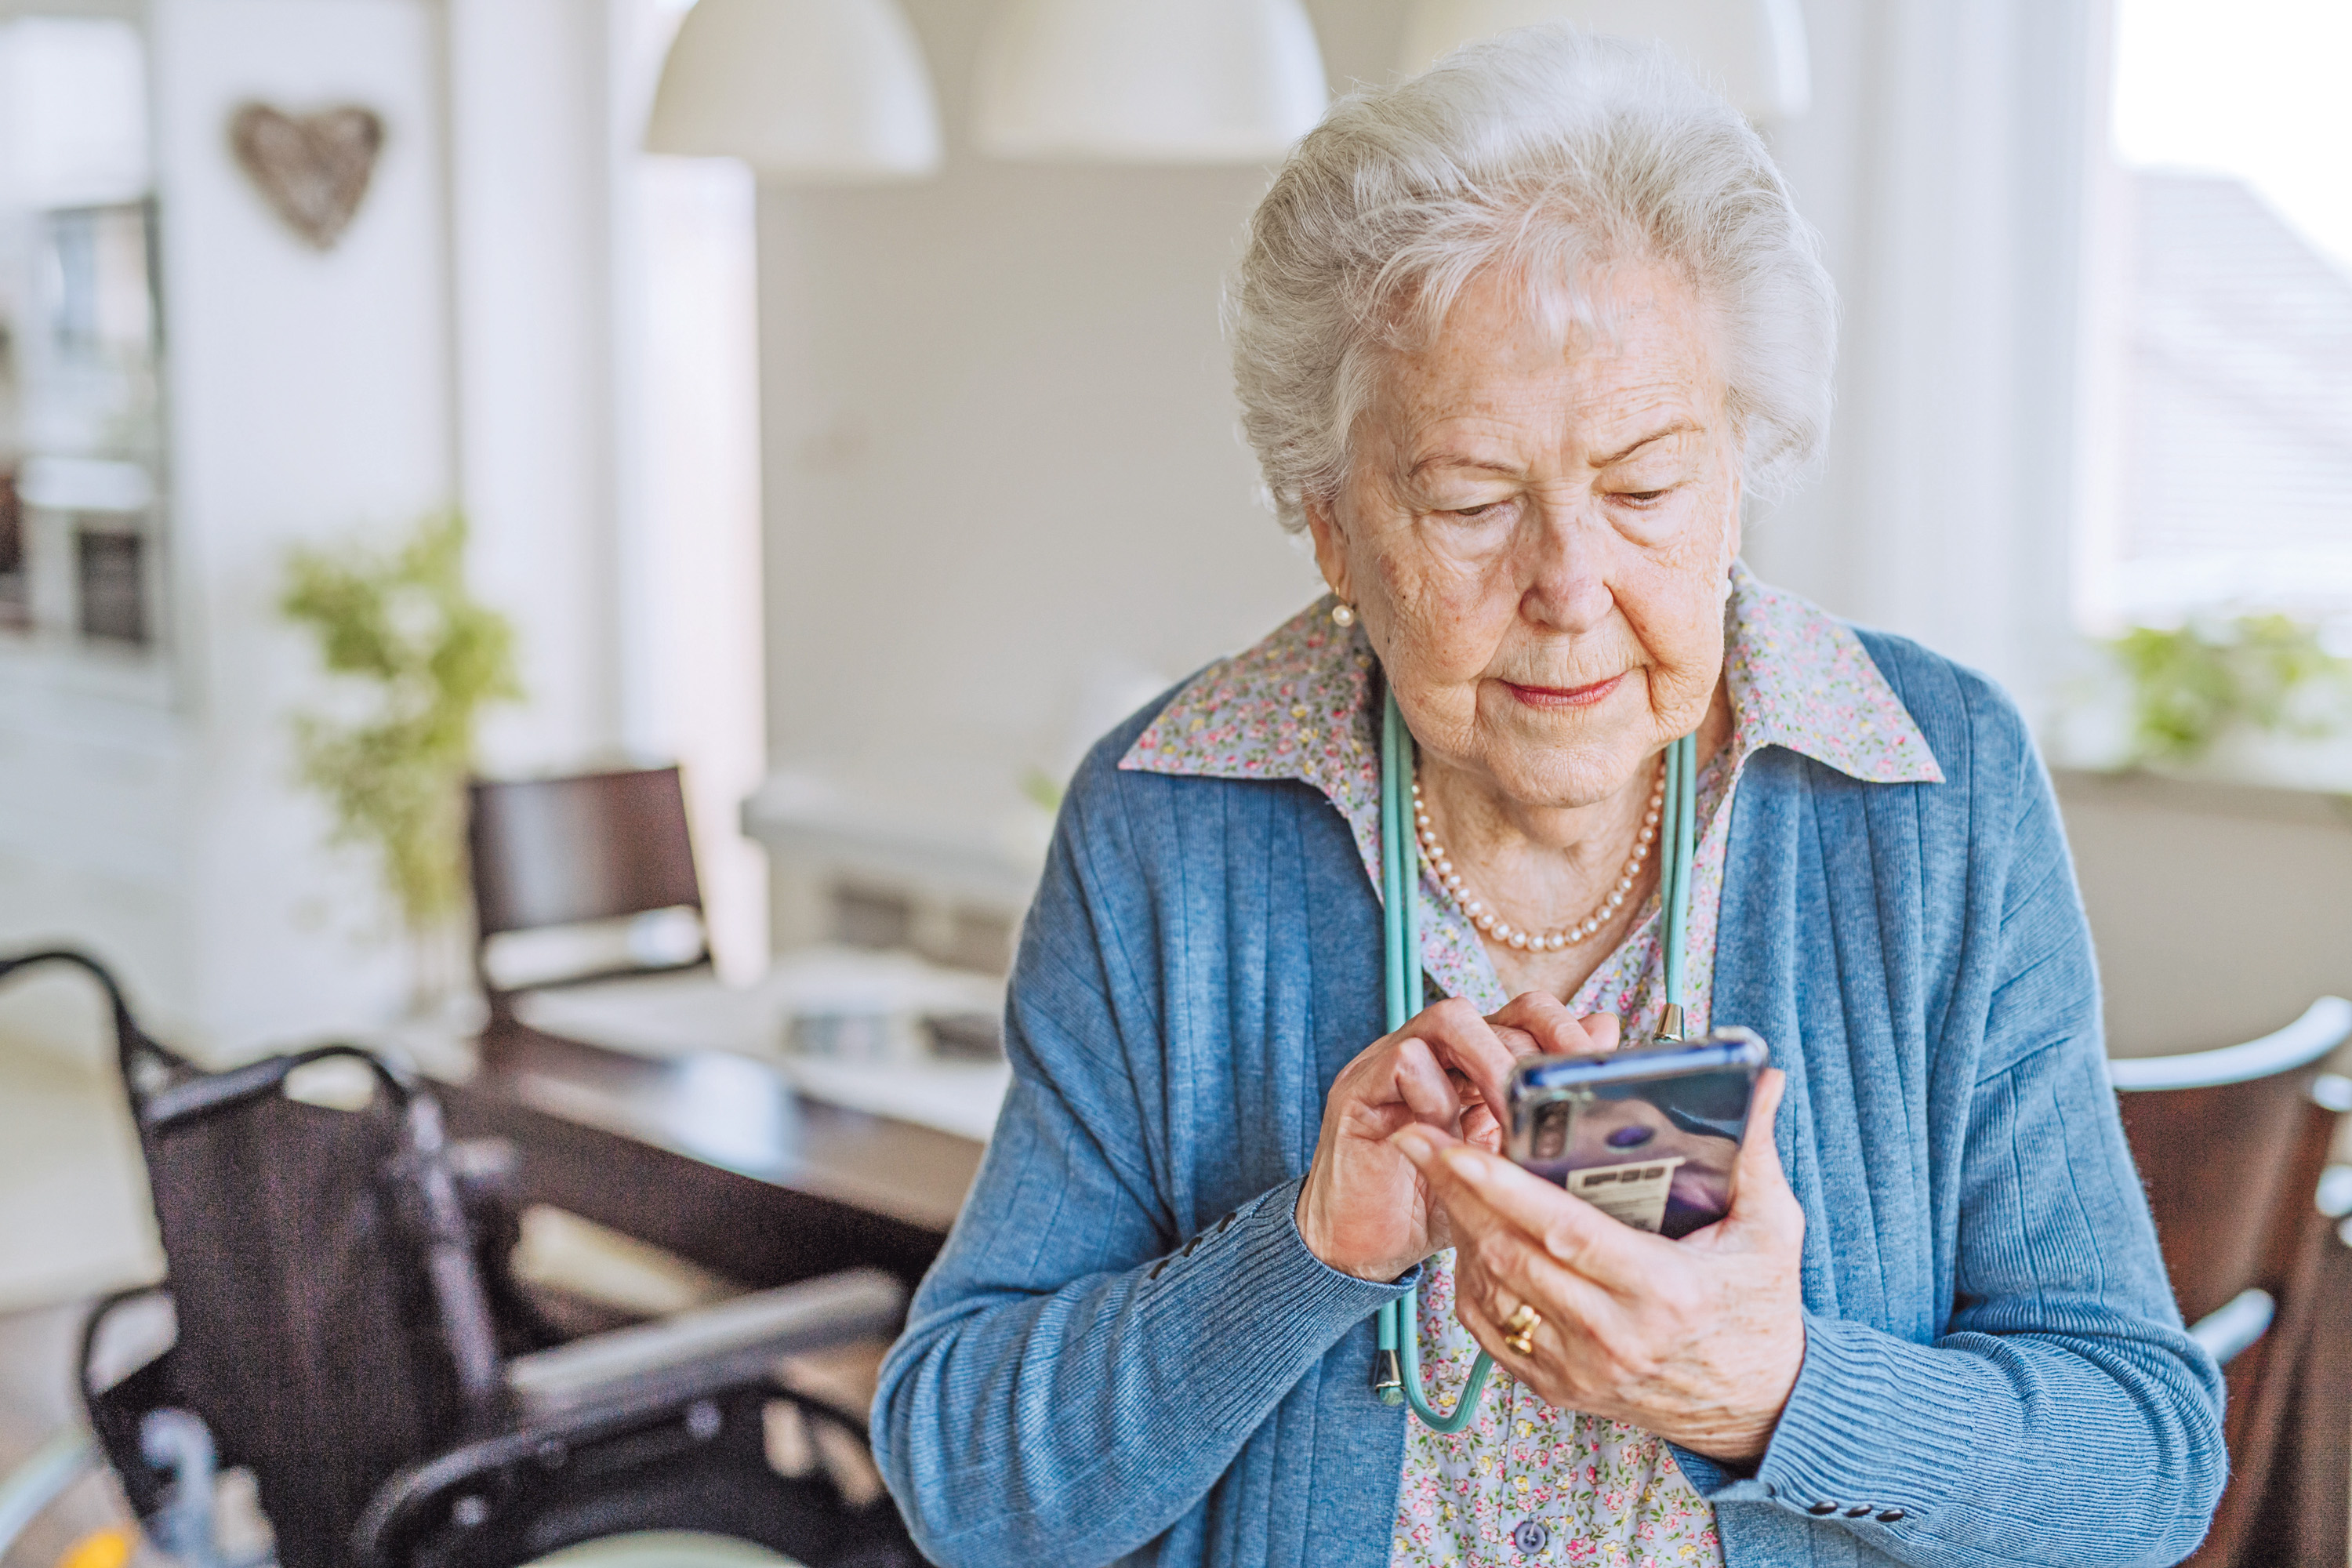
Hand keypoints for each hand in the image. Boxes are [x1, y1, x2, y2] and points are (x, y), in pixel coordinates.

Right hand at [1297, 994, 1618, 1281]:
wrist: (1359, 1248)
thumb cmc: (1435, 1204)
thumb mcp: (1503, 1163)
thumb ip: (1544, 1113)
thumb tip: (1602, 1048)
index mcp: (1467, 1064)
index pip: (1522, 1013)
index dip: (1562, 1029)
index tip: (1593, 1069)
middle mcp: (1429, 1052)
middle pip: (1492, 1010)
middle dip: (1535, 1051)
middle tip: (1558, 1098)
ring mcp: (1389, 1063)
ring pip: (1449, 1019)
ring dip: (1494, 1064)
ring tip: (1514, 1116)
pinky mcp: (1358, 1090)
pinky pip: (1404, 1061)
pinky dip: (1439, 1095)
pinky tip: (1452, 1140)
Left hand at [1395, 1069, 1804, 1462]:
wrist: (1759, 1410)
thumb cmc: (1761, 1309)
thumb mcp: (1772, 1231)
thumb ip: (1756, 1153)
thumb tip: (1762, 1078)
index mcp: (1664, 1290)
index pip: (1565, 1230)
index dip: (1504, 1187)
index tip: (1457, 1145)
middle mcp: (1614, 1336)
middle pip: (1511, 1253)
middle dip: (1457, 1191)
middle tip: (1417, 1137)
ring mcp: (1580, 1369)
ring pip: (1492, 1288)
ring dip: (1461, 1228)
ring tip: (1439, 1173)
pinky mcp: (1559, 1388)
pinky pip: (1492, 1327)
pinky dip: (1473, 1277)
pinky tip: (1470, 1234)